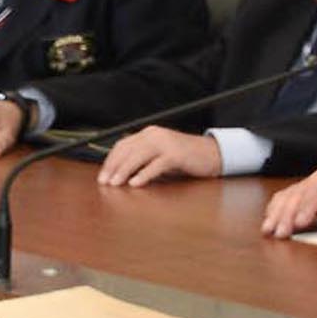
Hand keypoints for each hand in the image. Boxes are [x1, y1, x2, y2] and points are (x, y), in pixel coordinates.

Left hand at [98, 126, 222, 186]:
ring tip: (115, 184)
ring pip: (138, 156)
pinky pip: (156, 165)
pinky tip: (135, 183)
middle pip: (127, 150)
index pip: (123, 145)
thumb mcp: (160, 156)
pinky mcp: (176, 154)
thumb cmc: (185, 158)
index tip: (103, 175)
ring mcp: (166, 143)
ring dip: (124, 171)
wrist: (213, 153)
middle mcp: (155, 135)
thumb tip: (122, 174)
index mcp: (149, 133)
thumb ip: (143, 160)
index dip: (111, 160)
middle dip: (113, 167)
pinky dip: (144, 175)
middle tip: (105, 182)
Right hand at [262, 156, 316, 236]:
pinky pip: (286, 197)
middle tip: (279, 234)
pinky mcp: (304, 189)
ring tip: (268, 230)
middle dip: (286, 214)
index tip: (298, 223)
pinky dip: (275, 209)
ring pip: (288, 195)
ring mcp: (309, 182)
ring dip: (276, 213)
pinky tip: (269, 222)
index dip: (307, 207)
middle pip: (298, 194)